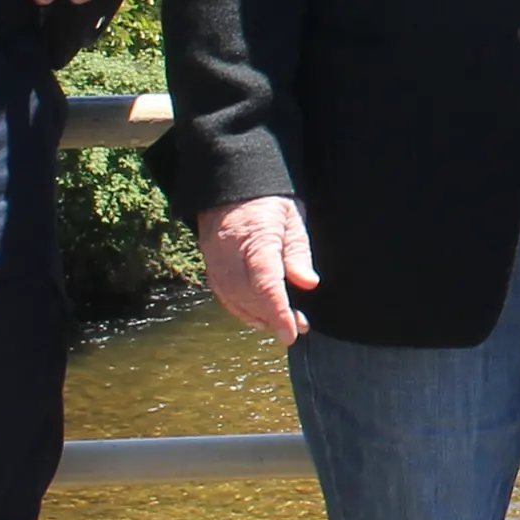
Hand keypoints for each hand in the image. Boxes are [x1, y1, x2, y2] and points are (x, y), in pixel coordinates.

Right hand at [197, 195, 317, 343]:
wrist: (232, 186)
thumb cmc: (268, 201)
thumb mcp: (292, 218)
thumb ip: (299, 252)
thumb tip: (309, 283)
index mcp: (255, 237)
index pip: (265, 283)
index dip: (278, 311)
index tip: (291, 332)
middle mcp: (229, 252)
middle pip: (248, 296)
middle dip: (272, 318)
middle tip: (298, 327)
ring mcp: (215, 260)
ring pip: (233, 300)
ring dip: (258, 318)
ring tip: (283, 324)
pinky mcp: (210, 265)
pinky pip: (223, 295)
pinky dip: (240, 311)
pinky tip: (258, 317)